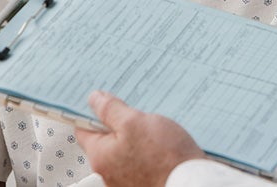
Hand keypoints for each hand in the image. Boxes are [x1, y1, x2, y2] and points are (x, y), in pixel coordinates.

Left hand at [75, 91, 204, 186]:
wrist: (192, 183)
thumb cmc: (165, 158)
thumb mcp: (135, 122)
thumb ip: (110, 109)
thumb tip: (95, 100)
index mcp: (100, 156)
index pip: (84, 128)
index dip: (93, 110)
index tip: (103, 99)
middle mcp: (108, 172)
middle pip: (106, 138)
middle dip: (120, 123)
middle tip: (137, 113)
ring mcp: (126, 179)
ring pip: (125, 148)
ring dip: (136, 136)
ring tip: (154, 128)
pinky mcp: (143, 180)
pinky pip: (139, 159)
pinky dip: (147, 149)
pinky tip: (162, 143)